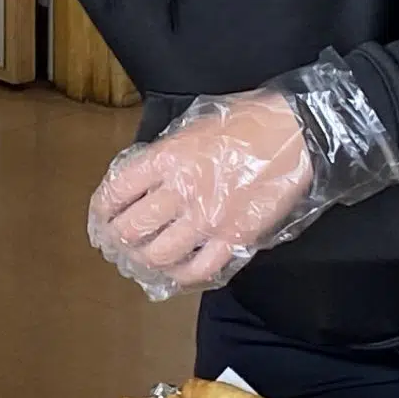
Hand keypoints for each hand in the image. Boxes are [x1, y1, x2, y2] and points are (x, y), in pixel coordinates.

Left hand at [87, 91, 314, 295]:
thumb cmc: (248, 121)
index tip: (100, 220)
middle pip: (130, 229)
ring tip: (142, 261)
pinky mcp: (236, 237)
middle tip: (117, 245)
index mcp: (167, 157)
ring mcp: (209, 217)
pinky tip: (177, 274)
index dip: (100, 211)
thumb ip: (165, 154)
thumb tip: (142, 180)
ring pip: (159, 254)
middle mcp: (182, 189)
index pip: (116, 191)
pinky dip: (182, 277)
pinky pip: (200, 269)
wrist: (298, 133)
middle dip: (117, 241)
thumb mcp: (194, 126)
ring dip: (144, 262)